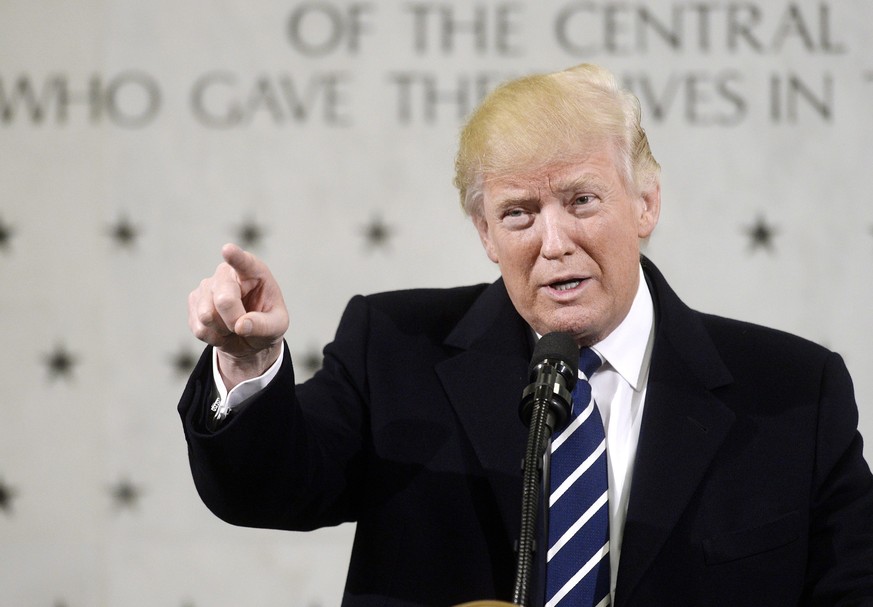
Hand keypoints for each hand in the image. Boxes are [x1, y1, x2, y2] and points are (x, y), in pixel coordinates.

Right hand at [188, 243, 288, 387]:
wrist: (248, 337)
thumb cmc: (266, 323)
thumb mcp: (277, 326)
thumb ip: (263, 325)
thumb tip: (240, 326)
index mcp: (252, 271)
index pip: (243, 262)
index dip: (235, 256)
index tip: (228, 250)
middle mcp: (226, 273)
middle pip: (224, 300)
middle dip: (234, 321)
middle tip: (243, 327)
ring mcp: (206, 286)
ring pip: (207, 316)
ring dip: (223, 331)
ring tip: (233, 327)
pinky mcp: (193, 302)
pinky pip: (199, 328)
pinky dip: (213, 337)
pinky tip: (221, 330)